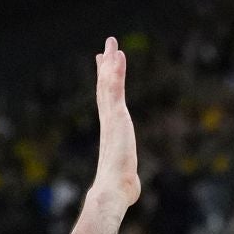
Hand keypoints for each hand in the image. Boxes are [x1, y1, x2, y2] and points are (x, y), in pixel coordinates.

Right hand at [92, 35, 140, 210]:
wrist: (113, 189)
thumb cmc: (120, 189)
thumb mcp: (126, 179)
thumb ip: (127, 177)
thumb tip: (129, 191)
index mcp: (112, 131)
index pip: (108, 102)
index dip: (105, 84)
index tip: (104, 69)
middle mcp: (109, 120)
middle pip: (105, 87)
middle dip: (106, 66)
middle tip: (107, 47)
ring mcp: (112, 117)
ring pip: (109, 84)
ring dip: (111, 62)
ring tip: (112, 43)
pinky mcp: (117, 116)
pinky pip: (116, 88)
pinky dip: (116, 71)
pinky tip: (117, 56)